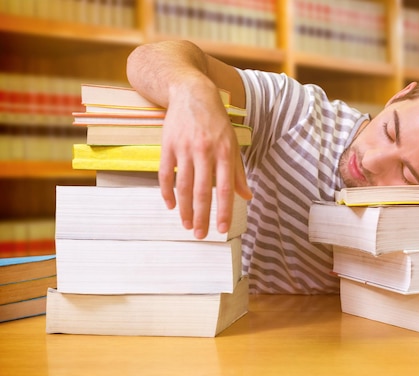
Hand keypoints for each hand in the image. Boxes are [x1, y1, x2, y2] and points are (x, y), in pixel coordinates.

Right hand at [159, 79, 250, 238]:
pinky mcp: (167, 145)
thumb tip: (247, 196)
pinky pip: (165, 174)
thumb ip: (238, 172)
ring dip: (185, 209)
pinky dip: (167, 192)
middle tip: (200, 235)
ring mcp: (184, 148)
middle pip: (202, 191)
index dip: (224, 211)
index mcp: (225, 152)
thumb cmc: (216, 121)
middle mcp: (205, 151)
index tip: (222, 229)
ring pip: (184, 186)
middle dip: (201, 216)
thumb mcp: (232, 143)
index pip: (225, 188)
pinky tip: (171, 206)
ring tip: (187, 225)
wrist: (191, 92)